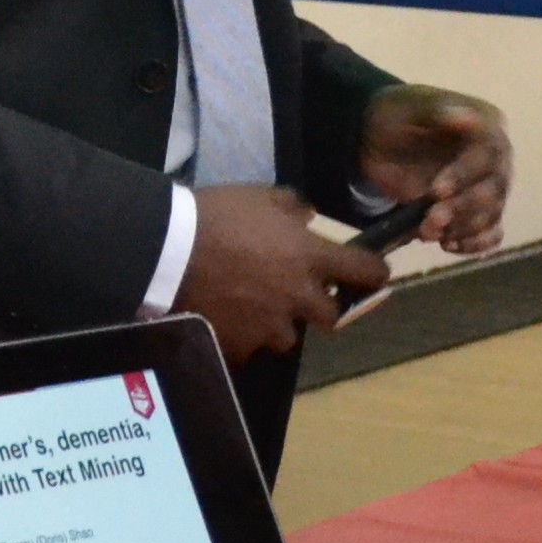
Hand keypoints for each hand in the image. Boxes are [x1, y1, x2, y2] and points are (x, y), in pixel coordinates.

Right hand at [176, 185, 387, 363]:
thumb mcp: (257, 196)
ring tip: (253, 309)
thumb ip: (291, 207)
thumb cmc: (216, 216)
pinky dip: (244, 337)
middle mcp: (299, 296)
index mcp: (310, 257)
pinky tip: (226, 321)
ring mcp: (271, 325)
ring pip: (289, 335)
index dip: (374, 272)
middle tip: (298, 294)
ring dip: (279, 323)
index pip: (364, 271)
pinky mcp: (242, 344)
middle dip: (321, 305)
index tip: (373, 273)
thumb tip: (310, 217)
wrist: (168, 251)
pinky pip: (251, 347)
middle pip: (333, 316)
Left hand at [358, 84, 512, 255]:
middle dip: (461, 209)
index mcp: (488, 128)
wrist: (378, 140)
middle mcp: (497, 160)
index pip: (487, 156)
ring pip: (491, 215)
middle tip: (428, 222)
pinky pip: (490, 233)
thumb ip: (438, 112)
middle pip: (493, 191)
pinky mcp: (477, 211)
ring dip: (462, 229)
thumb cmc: (396, 117)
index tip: (435, 191)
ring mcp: (489, 188)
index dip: (463, 176)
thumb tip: (471, 118)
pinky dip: (474, 243)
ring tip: (427, 233)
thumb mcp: (410, 108)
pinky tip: (448, 246)